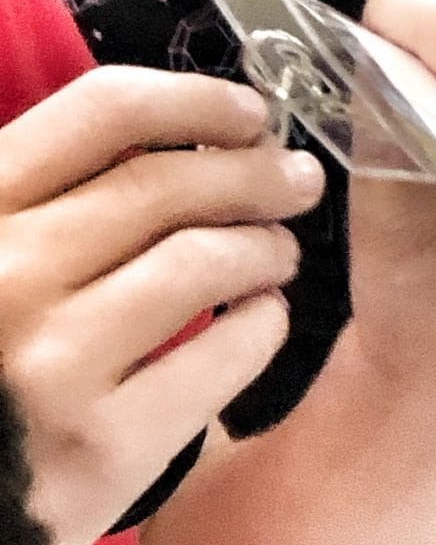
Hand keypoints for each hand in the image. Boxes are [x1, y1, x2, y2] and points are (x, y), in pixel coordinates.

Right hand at [0, 69, 319, 544]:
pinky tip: (264, 317)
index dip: (195, 102)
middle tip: (297, 182)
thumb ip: (50, 201)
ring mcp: (53, 359)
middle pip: (169, 186)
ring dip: (267, 247)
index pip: (102, 114)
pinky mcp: (106, 441)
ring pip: (204, 262)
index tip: (249, 113)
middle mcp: (5, 271)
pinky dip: (263, 326)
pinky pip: (223, 358)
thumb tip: (182, 140)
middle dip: (256, 174)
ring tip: (281, 253)